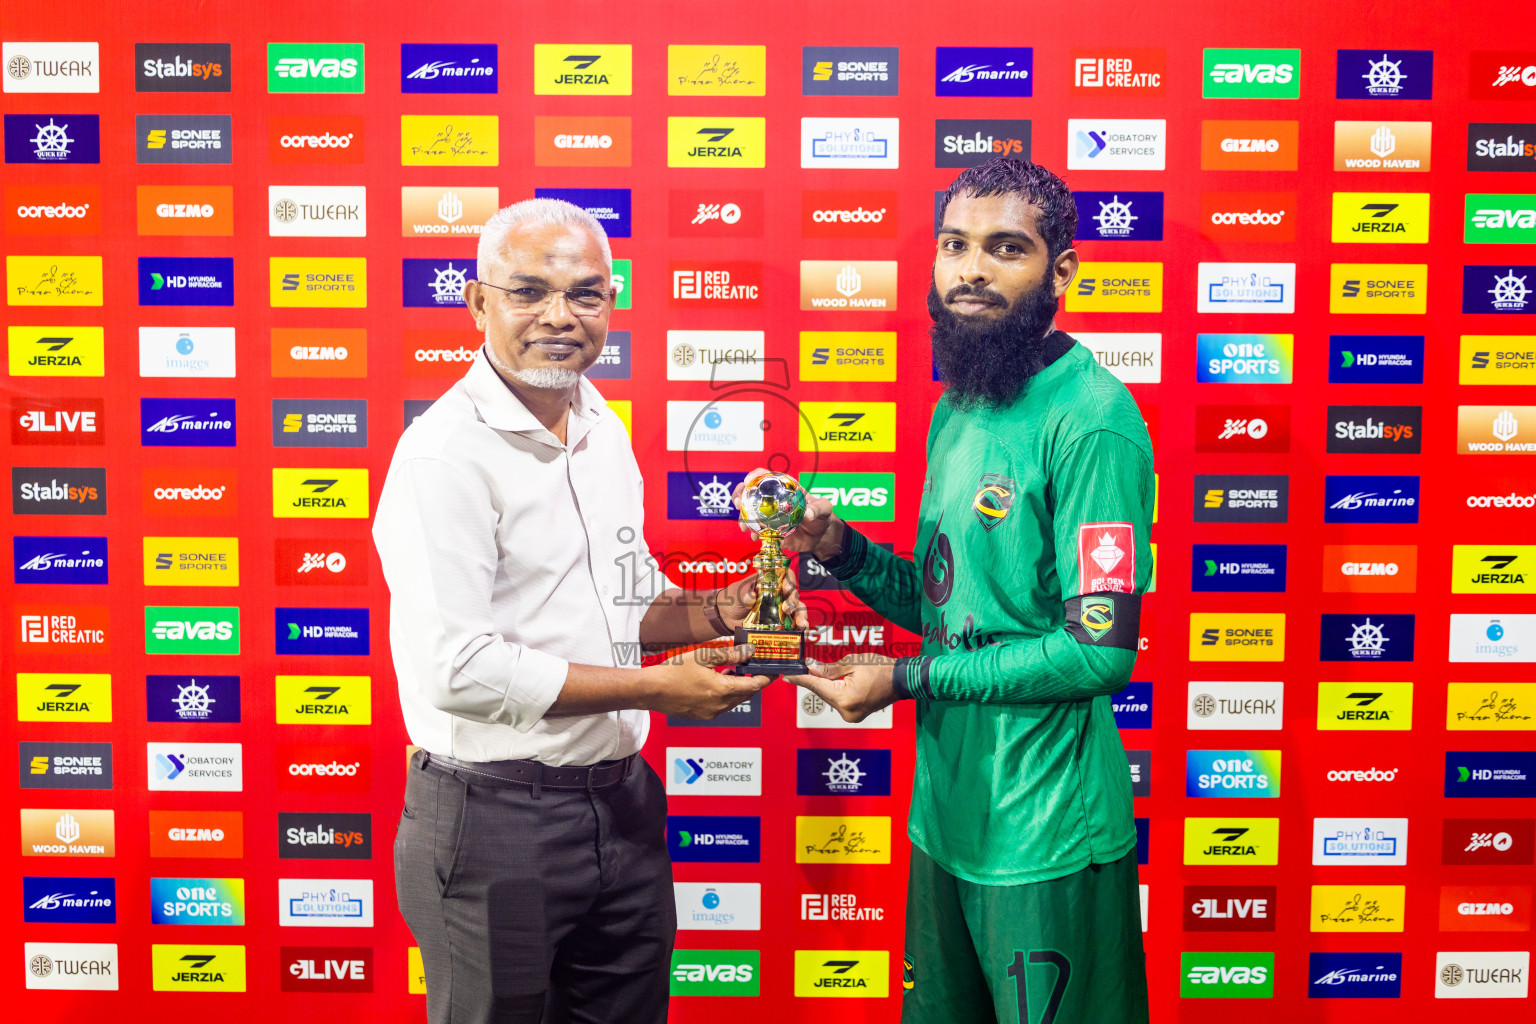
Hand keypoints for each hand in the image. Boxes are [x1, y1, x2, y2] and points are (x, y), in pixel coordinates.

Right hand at [640, 643, 772, 719]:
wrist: (651, 690)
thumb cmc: (674, 671)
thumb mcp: (703, 656)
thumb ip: (729, 654)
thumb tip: (749, 651)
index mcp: (722, 690)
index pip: (754, 685)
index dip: (766, 677)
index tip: (773, 671)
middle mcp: (720, 705)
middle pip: (747, 694)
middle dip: (753, 681)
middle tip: (755, 667)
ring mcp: (711, 713)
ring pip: (735, 700)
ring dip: (739, 687)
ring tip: (734, 670)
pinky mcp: (703, 715)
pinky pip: (723, 705)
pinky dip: (727, 693)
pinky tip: (719, 680)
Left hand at [713, 570, 809, 632]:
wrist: (727, 616)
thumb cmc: (733, 599)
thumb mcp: (736, 593)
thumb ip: (743, 593)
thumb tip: (751, 596)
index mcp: (770, 582)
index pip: (785, 575)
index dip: (789, 580)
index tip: (786, 588)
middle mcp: (779, 594)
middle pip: (793, 593)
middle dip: (793, 601)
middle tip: (787, 609)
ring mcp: (781, 609)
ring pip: (798, 609)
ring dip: (801, 615)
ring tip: (801, 624)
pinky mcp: (781, 623)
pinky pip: (795, 625)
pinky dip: (801, 629)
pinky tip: (803, 634)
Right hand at [732, 467, 844, 560]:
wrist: (821, 536)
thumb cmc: (822, 516)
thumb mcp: (824, 508)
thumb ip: (818, 509)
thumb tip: (807, 514)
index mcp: (784, 488)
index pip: (765, 476)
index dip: (754, 475)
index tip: (748, 481)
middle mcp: (772, 500)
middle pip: (750, 492)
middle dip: (739, 495)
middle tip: (737, 504)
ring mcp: (769, 515)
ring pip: (749, 512)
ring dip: (743, 518)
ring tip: (744, 526)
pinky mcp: (769, 530)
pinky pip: (756, 530)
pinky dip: (752, 533)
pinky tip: (754, 537)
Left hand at [785, 654, 897, 722]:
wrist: (900, 681)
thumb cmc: (880, 669)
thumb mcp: (852, 663)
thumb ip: (828, 669)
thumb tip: (810, 668)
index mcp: (845, 698)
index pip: (816, 686)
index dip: (800, 679)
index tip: (787, 675)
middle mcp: (846, 711)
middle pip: (821, 693)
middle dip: (811, 680)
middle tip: (798, 669)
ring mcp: (850, 716)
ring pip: (828, 697)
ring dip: (822, 685)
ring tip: (813, 672)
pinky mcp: (854, 716)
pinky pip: (836, 702)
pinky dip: (832, 691)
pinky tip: (827, 681)